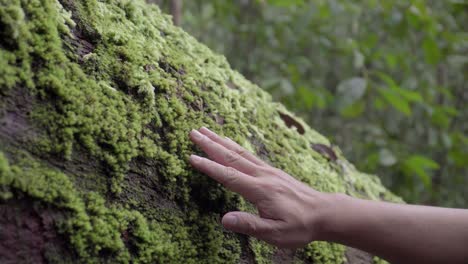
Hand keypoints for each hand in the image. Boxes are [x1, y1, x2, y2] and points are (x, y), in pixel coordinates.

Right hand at [189, 127, 329, 247]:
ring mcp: (268, 171)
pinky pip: (249, 154)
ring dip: (220, 140)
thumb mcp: (275, 233)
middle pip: (231, 156)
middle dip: (210, 144)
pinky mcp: (272, 171)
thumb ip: (249, 225)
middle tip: (193, 132)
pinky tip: (229, 143)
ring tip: (206, 130)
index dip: (209, 167)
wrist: (324, 212)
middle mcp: (262, 175)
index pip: (228, 176)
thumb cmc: (300, 226)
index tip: (191, 157)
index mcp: (260, 190)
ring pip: (239, 152)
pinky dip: (234, 146)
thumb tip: (224, 220)